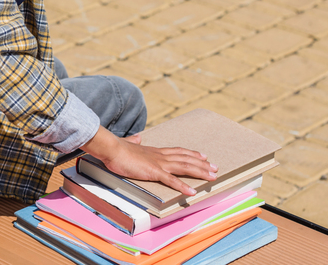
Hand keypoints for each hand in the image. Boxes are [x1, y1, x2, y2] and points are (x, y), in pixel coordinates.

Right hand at [79, 128, 217, 196]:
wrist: (112, 148)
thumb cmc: (118, 148)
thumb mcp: (129, 143)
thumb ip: (135, 141)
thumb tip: (138, 137)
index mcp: (155, 151)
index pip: (178, 151)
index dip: (192, 154)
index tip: (203, 156)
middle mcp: (160, 156)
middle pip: (186, 159)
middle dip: (202, 164)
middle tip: (215, 168)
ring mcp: (158, 163)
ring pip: (184, 167)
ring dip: (199, 172)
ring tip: (212, 177)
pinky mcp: (153, 172)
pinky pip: (171, 180)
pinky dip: (183, 186)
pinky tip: (192, 191)